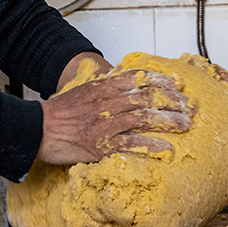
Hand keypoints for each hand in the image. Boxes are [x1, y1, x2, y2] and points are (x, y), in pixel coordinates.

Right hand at [37, 69, 193, 164]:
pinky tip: (166, 148)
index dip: (161, 80)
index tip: (177, 85)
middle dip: (172, 101)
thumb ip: (103, 88)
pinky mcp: (102, 144)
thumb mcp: (82, 91)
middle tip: (189, 107)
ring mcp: (106, 123)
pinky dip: (151, 145)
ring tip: (185, 124)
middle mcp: (108, 102)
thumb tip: (119, 83)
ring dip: (168, 121)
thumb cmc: (58, 112)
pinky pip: (131, 143)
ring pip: (144, 118)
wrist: (38, 128)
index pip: (139, 78)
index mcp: (103, 88)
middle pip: (148, 97)